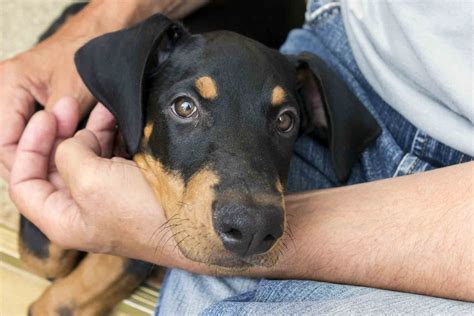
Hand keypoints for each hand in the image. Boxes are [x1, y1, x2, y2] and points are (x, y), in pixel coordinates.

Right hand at [0, 0, 200, 179]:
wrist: (104, 34)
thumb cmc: (88, 51)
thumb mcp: (74, 89)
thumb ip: (61, 121)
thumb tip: (58, 152)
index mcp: (9, 85)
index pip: (3, 139)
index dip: (23, 163)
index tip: (47, 178)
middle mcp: (10, 93)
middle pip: (10, 143)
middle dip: (34, 164)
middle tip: (57, 182)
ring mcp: (24, 101)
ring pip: (26, 142)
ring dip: (45, 157)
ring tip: (64, 173)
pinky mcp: (41, 107)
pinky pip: (41, 135)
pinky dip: (54, 147)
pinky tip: (67, 158)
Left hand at [8, 99, 190, 269]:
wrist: (195, 220)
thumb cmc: (144, 212)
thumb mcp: (92, 182)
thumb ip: (69, 155)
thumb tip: (76, 141)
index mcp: (61, 218)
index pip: (24, 182)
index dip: (28, 148)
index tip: (46, 120)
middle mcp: (80, 208)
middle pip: (53, 165)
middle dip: (58, 132)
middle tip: (68, 105)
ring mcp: (106, 194)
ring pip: (84, 155)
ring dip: (87, 128)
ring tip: (100, 106)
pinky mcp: (129, 183)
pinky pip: (109, 153)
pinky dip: (110, 133)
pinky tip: (117, 116)